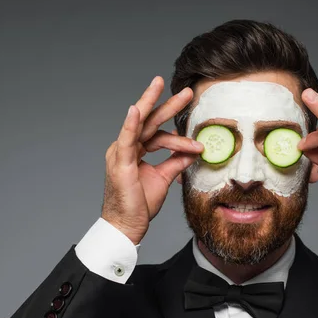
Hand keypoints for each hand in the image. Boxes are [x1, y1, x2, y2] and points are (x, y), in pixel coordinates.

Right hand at [101, 76, 203, 244]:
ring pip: (144, 125)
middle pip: (150, 121)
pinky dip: (131, 124)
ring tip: (182, 97)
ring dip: (162, 108)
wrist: (128, 225)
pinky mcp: (119, 162)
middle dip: (169, 104)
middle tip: (186, 92)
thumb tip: (193, 151)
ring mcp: (121, 153)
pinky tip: (137, 109)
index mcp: (134, 151)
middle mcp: (126, 147)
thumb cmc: (140, 204)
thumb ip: (176, 162)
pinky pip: (126, 139)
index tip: (197, 137)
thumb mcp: (164, 178)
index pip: (157, 133)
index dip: (178, 132)